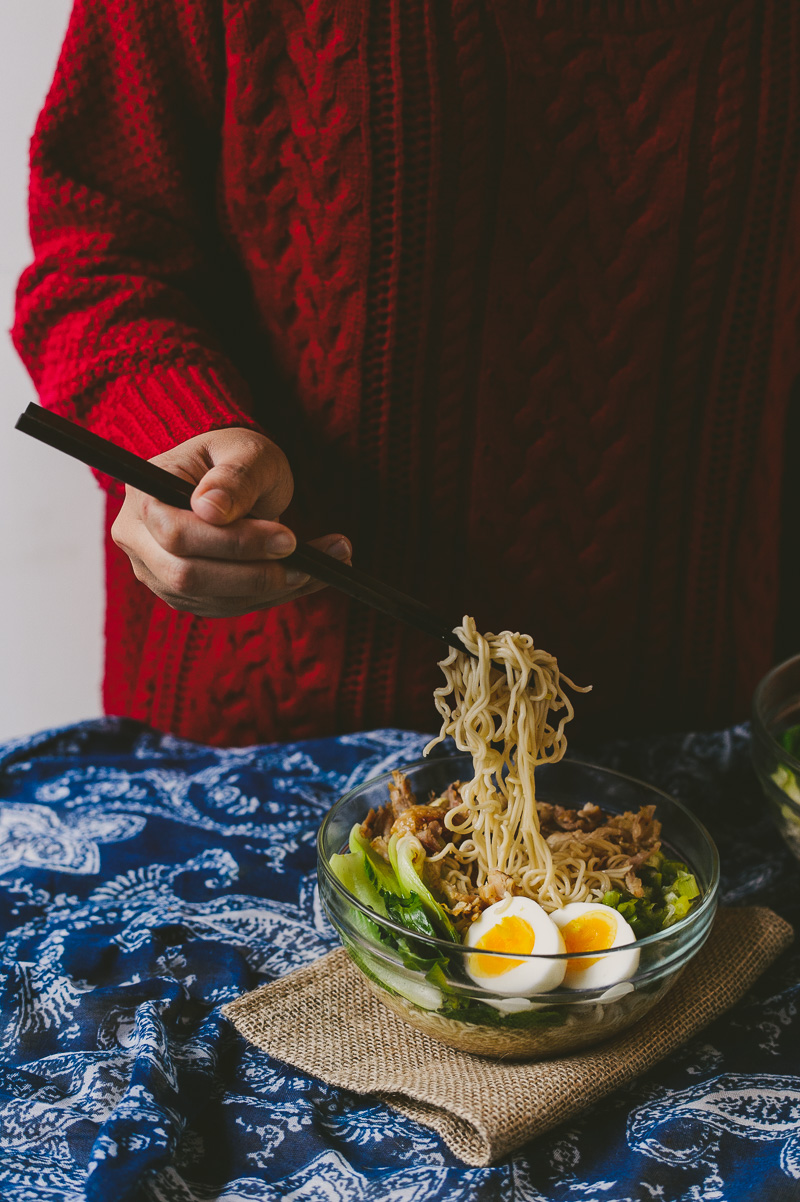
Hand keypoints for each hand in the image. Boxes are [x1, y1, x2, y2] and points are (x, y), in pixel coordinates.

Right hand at [111, 427, 350, 616]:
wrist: (232, 480)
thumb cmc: (236, 457)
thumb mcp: (246, 451)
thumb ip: (234, 477)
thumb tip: (211, 509)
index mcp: (143, 496)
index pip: (177, 534)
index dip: (233, 543)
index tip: (288, 537)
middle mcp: (139, 541)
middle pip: (187, 576)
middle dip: (255, 573)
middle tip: (309, 560)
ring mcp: (158, 574)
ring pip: (212, 600)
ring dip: (273, 589)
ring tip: (323, 566)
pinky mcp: (185, 597)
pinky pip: (229, 607)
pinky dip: (273, 596)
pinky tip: (308, 576)